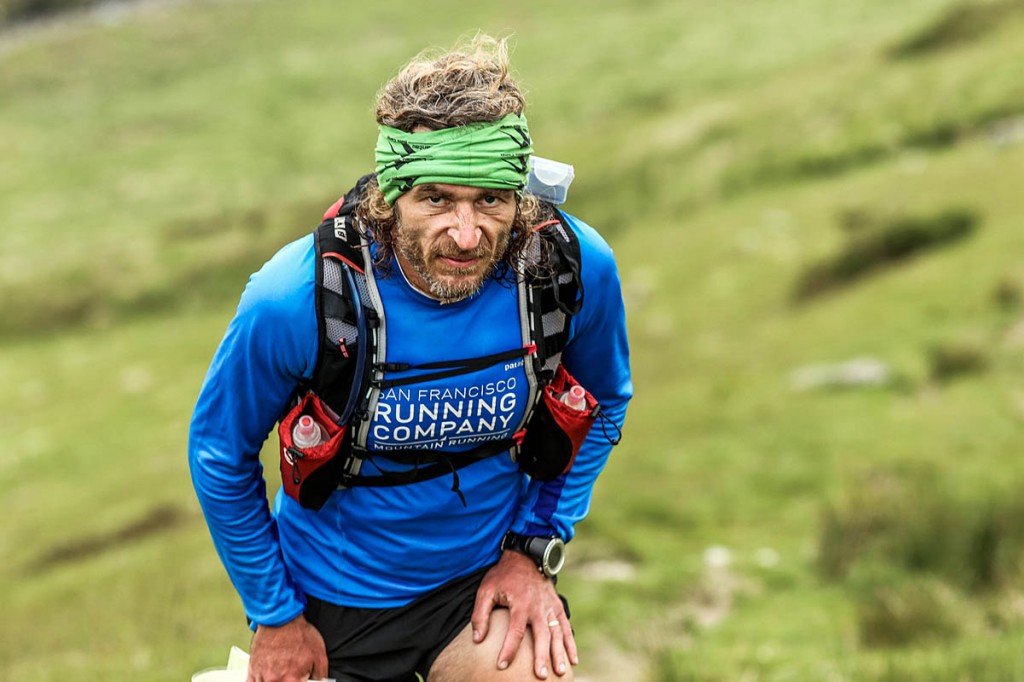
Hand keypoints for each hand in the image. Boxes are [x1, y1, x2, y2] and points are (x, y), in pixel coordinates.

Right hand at [247, 614, 328, 681]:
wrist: (281, 618)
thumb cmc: (299, 634)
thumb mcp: (319, 654)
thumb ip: (321, 674)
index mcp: (290, 680)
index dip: (300, 681)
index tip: (301, 678)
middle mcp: (273, 681)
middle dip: (288, 680)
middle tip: (291, 672)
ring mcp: (261, 675)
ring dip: (275, 680)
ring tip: (281, 671)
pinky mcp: (252, 669)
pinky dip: (260, 681)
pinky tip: (267, 676)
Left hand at [471, 550, 577, 678]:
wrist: (526, 557)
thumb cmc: (503, 576)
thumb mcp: (486, 590)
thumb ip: (480, 614)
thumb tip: (477, 639)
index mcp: (520, 603)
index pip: (516, 631)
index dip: (508, 649)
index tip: (502, 665)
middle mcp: (538, 607)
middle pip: (541, 635)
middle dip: (541, 656)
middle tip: (539, 675)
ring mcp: (550, 607)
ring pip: (557, 633)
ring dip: (559, 653)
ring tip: (560, 672)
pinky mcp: (557, 607)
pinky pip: (565, 627)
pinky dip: (571, 643)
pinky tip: (574, 660)